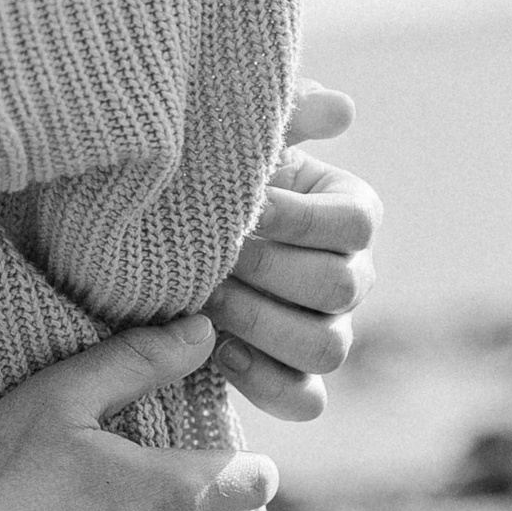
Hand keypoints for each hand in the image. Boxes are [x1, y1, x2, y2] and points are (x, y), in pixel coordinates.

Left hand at [206, 80, 380, 422]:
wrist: (154, 238)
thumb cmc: (204, 180)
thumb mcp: (236, 143)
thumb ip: (285, 119)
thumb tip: (343, 109)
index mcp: (348, 214)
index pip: (357, 223)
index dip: (299, 220)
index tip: (244, 209)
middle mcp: (350, 277)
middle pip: (341, 288)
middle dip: (268, 272)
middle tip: (213, 259)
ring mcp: (326, 333)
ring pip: (327, 349)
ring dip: (261, 325)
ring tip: (206, 302)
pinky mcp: (293, 380)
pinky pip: (304, 402)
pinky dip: (263, 381)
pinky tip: (217, 350)